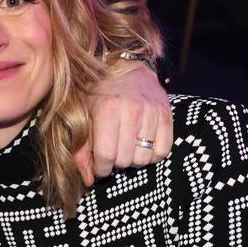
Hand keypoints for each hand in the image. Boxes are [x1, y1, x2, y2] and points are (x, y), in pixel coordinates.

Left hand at [76, 60, 172, 185]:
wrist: (124, 66)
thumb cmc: (97, 94)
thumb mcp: (82, 116)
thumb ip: (82, 149)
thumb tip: (88, 180)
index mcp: (106, 108)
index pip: (106, 156)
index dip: (101, 168)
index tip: (99, 166)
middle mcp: (131, 109)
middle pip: (125, 160)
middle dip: (115, 162)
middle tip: (112, 151)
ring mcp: (152, 111)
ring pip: (143, 159)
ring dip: (133, 158)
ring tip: (126, 146)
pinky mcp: (166, 114)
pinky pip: (162, 151)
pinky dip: (151, 154)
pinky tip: (142, 144)